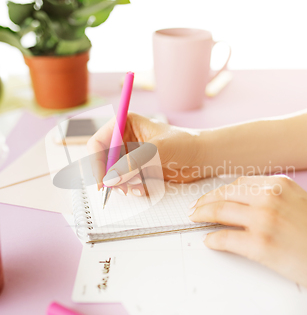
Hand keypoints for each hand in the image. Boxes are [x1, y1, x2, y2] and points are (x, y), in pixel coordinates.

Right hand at [87, 112, 205, 194]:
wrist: (203, 157)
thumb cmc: (184, 144)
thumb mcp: (157, 150)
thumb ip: (132, 163)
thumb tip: (111, 178)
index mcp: (125, 124)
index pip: (98, 142)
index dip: (96, 162)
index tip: (102, 180)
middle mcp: (124, 139)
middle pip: (102, 161)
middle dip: (109, 177)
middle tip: (119, 189)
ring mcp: (130, 156)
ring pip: (112, 175)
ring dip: (122, 184)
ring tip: (137, 187)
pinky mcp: (137, 169)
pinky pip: (125, 182)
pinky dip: (131, 187)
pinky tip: (144, 188)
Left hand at [188, 175, 306, 297]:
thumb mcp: (301, 203)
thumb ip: (275, 197)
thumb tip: (247, 202)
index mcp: (280, 184)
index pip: (239, 182)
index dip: (220, 190)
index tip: (212, 196)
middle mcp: (270, 197)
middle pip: (224, 194)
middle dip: (205, 201)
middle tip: (196, 208)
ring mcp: (263, 219)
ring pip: (219, 212)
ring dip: (203, 216)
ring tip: (196, 220)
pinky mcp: (260, 244)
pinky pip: (224, 238)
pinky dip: (213, 239)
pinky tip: (210, 241)